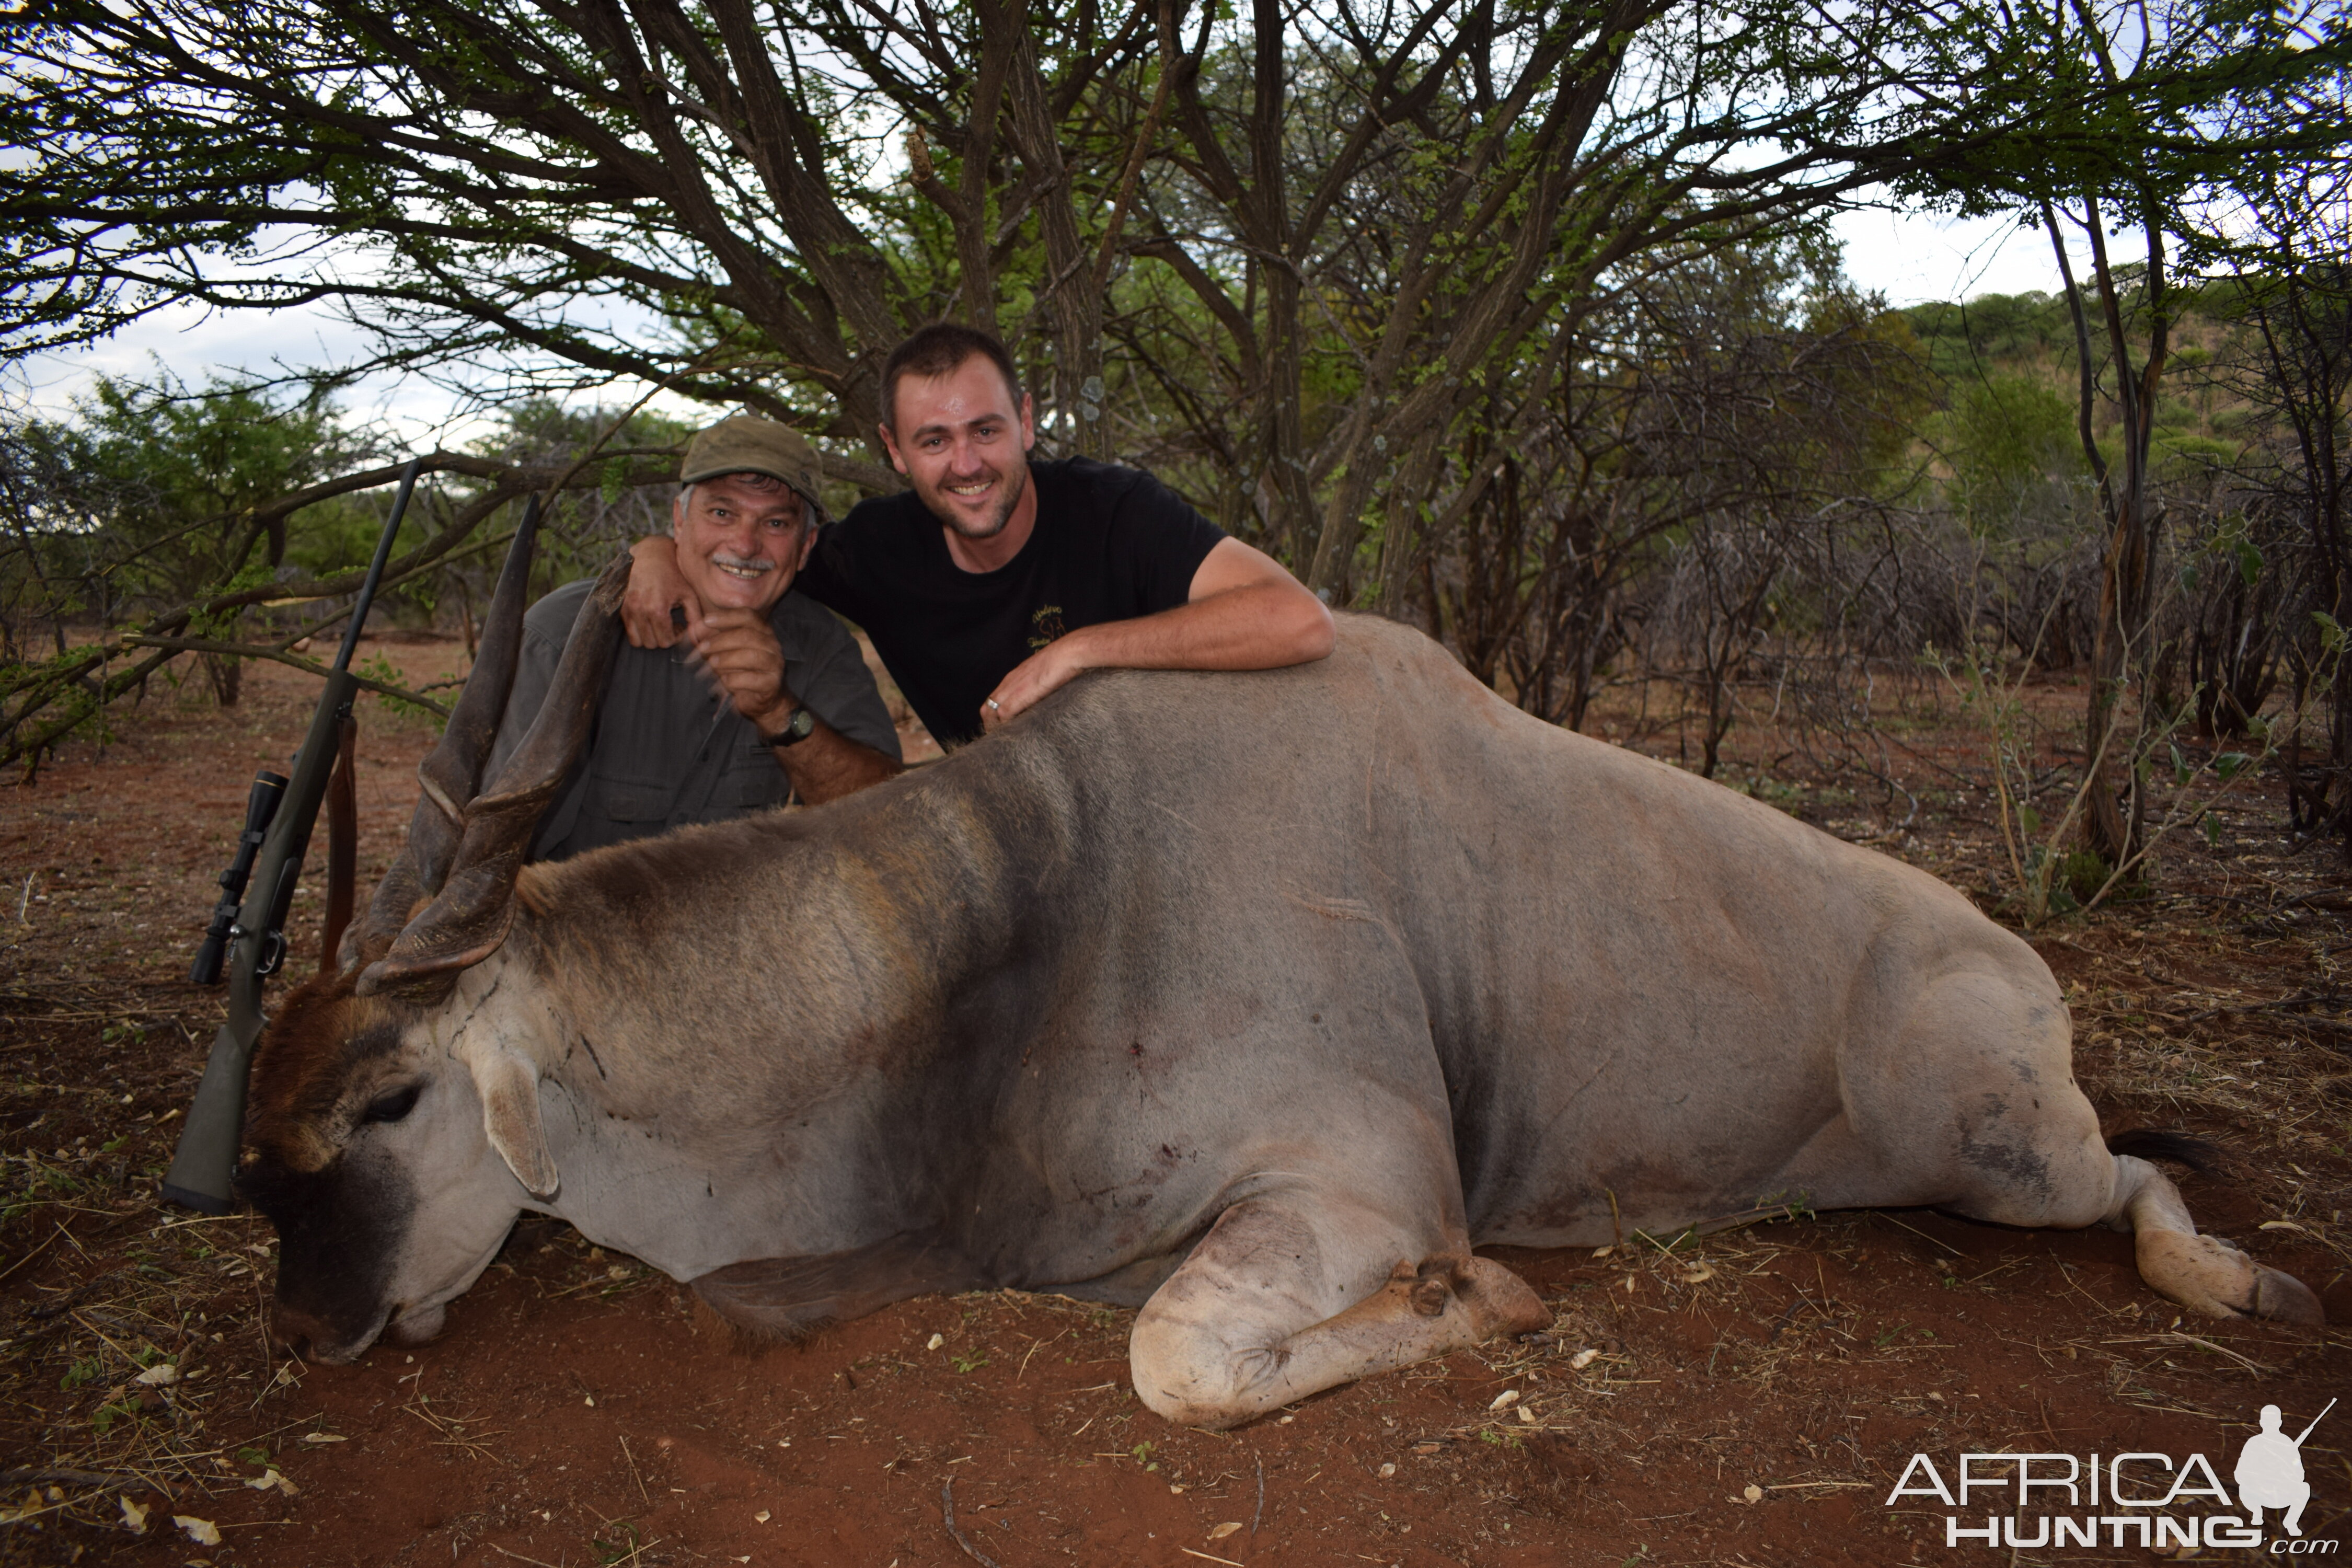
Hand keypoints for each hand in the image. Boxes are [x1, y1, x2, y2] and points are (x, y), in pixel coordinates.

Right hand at [624, 536, 700, 647]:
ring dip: (650, 637)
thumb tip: (697, 638)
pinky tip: (650, 617)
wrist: (651, 555)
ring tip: (660, 623)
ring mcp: (627, 609)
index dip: (676, 637)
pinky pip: (629, 632)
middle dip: (663, 638)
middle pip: (651, 644)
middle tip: (671, 625)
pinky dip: (640, 631)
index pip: (665, 642)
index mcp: (657, 609)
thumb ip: (695, 618)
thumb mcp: (689, 594)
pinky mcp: (621, 607)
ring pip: (638, 641)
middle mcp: (639, 611)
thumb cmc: (673, 574)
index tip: (680, 626)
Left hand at [686, 607, 794, 727]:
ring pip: (750, 656)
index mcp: (762, 631)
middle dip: (720, 641)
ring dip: (726, 660)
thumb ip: (710, 638)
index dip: (726, 616)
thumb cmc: (741, 671)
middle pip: (747, 635)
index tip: (706, 620)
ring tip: (712, 664)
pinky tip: (724, 682)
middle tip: (702, 648)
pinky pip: (750, 679)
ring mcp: (774, 664)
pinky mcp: (771, 683)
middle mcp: (772, 645)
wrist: (761, 700)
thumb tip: (695, 628)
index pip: (747, 616)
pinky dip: (732, 680)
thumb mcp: (724, 652)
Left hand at [980, 636, 1088, 729]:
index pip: (995, 699)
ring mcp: (1011, 689)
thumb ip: (1036, 686)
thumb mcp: (1044, 675)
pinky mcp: (1018, 697)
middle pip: (987, 707)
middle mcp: (1008, 683)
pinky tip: (1012, 734)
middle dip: (990, 724)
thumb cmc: (1062, 662)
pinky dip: (1005, 726)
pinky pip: (1003, 715)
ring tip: (1003, 739)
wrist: (1067, 654)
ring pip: (990, 712)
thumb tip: (1040, 698)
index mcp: (1013, 677)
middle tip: (999, 737)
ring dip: (995, 727)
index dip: (995, 715)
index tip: (1001, 726)